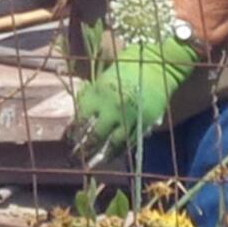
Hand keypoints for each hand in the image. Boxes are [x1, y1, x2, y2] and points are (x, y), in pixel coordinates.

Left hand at [73, 35, 197, 158]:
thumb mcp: (104, 76)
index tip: (69, 140)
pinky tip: (114, 154)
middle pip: (95, 136)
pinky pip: (130, 141)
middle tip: (78, 158)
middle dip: (85, 149)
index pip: (81, 120)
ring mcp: (129, 117)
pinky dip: (121, 149)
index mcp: (99, 94)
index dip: (73, 133)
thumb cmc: (129, 65)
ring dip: (102, 155)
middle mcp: (111, 108)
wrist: (158, 64)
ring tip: (96, 162)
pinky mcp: (144, 122)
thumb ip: (92, 94)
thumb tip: (80, 112)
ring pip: (113, 143)